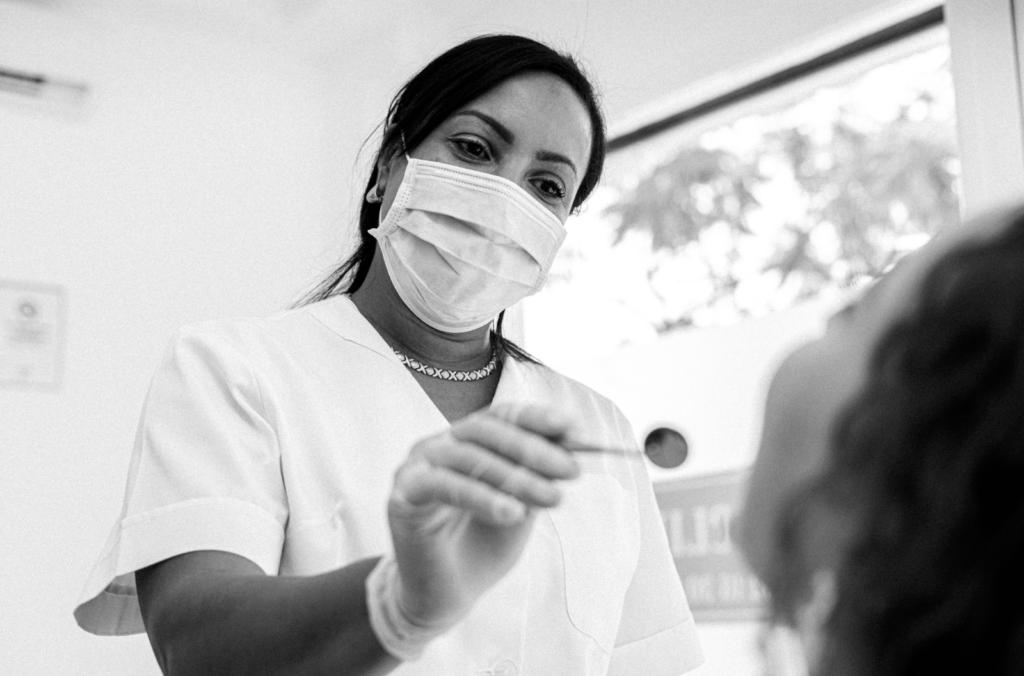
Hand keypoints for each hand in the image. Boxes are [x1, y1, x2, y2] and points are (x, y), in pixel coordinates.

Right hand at [386, 403, 580, 630]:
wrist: (450, 594)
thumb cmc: (485, 543)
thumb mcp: (523, 503)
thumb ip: (540, 473)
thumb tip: (575, 443)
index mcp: (467, 439)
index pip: (502, 415)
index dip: (537, 418)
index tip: (575, 430)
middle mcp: (440, 443)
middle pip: (486, 430)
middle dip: (533, 448)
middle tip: (571, 470)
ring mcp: (417, 465)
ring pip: (469, 457)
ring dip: (516, 476)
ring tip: (552, 498)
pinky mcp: (403, 494)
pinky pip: (444, 485)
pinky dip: (482, 497)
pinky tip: (513, 513)